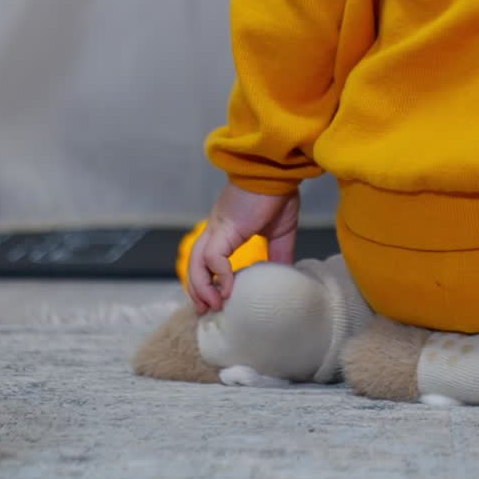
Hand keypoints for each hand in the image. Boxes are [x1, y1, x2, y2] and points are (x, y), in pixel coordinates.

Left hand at [187, 182, 300, 313]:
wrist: (276, 168)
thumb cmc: (278, 191)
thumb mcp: (280, 230)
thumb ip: (279, 253)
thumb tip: (284, 277)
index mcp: (226, 229)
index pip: (206, 259)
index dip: (208, 280)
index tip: (218, 299)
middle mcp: (215, 229)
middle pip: (194, 264)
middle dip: (198, 290)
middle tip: (207, 310)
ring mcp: (217, 228)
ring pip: (196, 263)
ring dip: (202, 288)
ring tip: (214, 306)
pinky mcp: (224, 228)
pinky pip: (213, 258)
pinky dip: (219, 276)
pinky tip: (230, 289)